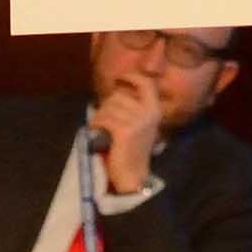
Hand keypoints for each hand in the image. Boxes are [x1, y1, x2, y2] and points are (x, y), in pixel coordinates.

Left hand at [90, 70, 163, 194]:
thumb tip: (117, 89)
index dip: (132, 77)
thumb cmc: (130, 149)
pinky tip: (99, 134)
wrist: (131, 175)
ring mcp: (138, 121)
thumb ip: (131, 106)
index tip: (120, 78)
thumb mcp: (138, 123)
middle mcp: (149, 112)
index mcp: (155, 110)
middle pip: (118, 96)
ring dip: (100, 118)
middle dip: (106, 107)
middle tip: (104, 122)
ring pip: (108, 107)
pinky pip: (104, 118)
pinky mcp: (125, 130)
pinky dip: (97, 125)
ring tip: (101, 130)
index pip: (146, 83)